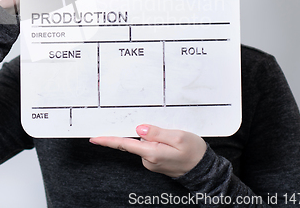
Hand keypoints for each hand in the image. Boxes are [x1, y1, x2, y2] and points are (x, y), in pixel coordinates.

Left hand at [90, 125, 206, 177]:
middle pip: (135, 141)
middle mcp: (148, 160)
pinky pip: (149, 148)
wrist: (204, 169)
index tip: (95, 138)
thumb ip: (156, 132)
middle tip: (165, 132)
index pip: (124, 145)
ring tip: (172, 137)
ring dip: (153, 137)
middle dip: (144, 132)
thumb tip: (138, 129)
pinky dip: (156, 142)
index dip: (108, 141)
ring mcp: (151, 162)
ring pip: (143, 143)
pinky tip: (169, 142)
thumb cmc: (194, 152)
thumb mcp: (178, 136)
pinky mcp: (155, 162)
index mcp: (152, 153)